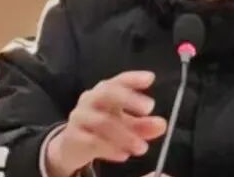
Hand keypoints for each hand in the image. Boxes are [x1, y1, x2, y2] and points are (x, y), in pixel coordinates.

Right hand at [45, 71, 166, 176]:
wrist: (71, 146)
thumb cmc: (102, 129)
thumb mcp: (125, 125)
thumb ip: (143, 125)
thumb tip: (162, 124)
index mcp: (104, 91)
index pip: (119, 80)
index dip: (133, 78)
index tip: (150, 78)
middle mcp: (90, 99)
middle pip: (107, 92)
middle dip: (129, 99)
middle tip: (149, 108)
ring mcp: (80, 117)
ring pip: (103, 121)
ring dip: (125, 134)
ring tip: (143, 148)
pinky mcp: (73, 137)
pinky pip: (93, 141)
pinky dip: (110, 149)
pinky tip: (123, 155)